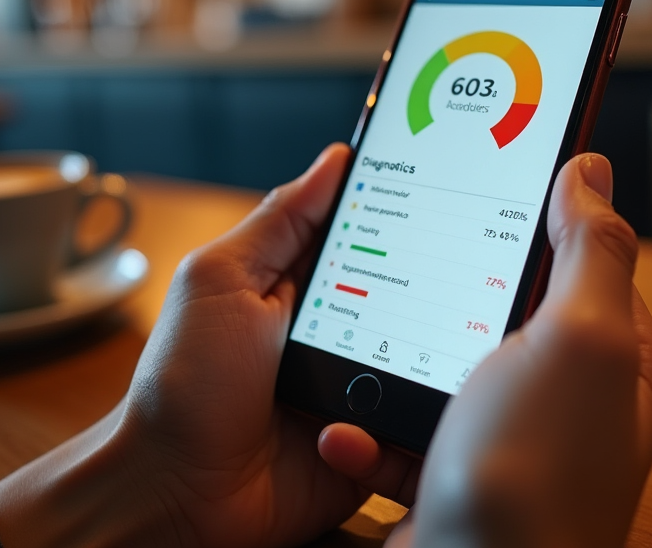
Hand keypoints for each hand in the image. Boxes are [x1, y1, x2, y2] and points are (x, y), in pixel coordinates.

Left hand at [0, 144, 416, 547]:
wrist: (174, 492)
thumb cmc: (182, 384)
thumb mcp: (220, 282)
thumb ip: (278, 222)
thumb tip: (335, 160)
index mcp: (305, 282)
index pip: (372, 230)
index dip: (411, 207)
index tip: (455, 179)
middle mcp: (342, 327)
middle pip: (417, 290)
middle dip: (446, 279)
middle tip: (477, 266)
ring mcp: (361, 384)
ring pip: (434, 355)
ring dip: (442, 351)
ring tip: (443, 347)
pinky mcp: (377, 441)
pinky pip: (422, 423)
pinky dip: (422, 418)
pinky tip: (381, 415)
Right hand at [379, 154, 651, 547]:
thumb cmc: (535, 474)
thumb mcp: (578, 338)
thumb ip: (588, 250)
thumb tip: (588, 171)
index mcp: (611, 361)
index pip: (582, 263)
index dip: (537, 219)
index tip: (483, 185)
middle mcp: (562, 400)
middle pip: (501, 310)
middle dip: (446, 291)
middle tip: (404, 255)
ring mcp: (503, 438)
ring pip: (441, 366)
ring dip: (393, 359)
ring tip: (358, 340)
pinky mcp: (450, 471)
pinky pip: (402, 425)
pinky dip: (368, 426)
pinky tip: (349, 428)